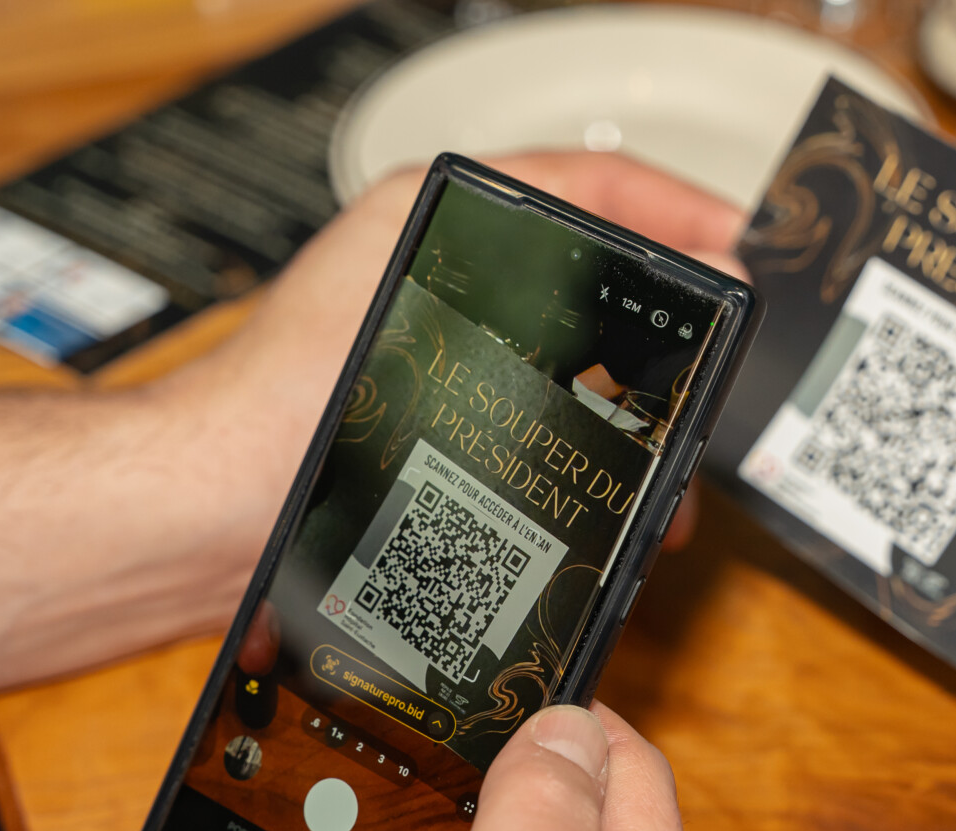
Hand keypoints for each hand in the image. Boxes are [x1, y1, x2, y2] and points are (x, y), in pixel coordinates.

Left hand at [164, 152, 739, 550]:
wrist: (215, 512)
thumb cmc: (282, 394)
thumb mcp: (410, 272)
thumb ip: (523, 236)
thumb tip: (639, 239)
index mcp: (447, 230)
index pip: (594, 192)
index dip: (678, 215)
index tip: (740, 252)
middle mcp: (458, 296)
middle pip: (603, 297)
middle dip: (673, 341)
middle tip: (718, 375)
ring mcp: (459, 376)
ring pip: (588, 386)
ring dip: (642, 426)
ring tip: (674, 473)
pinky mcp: (453, 450)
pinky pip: (553, 448)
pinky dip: (596, 474)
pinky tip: (619, 512)